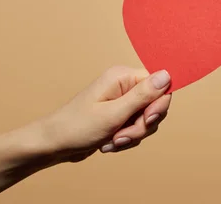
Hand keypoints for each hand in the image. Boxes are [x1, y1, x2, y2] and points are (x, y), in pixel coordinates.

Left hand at [40, 66, 171, 161]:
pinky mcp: (119, 115)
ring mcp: (122, 101)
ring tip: (112, 141)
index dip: (157, 105)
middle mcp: (124, 86)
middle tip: (123, 135)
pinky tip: (109, 143)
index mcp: (123, 77)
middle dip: (142, 125)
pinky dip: (127, 138)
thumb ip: (143, 95)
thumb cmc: (77, 127)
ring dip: (133, 134)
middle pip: (155, 104)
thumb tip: (167, 74)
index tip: (146, 121)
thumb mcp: (114, 113)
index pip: (159, 85)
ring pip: (147, 119)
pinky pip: (137, 127)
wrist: (53, 145)